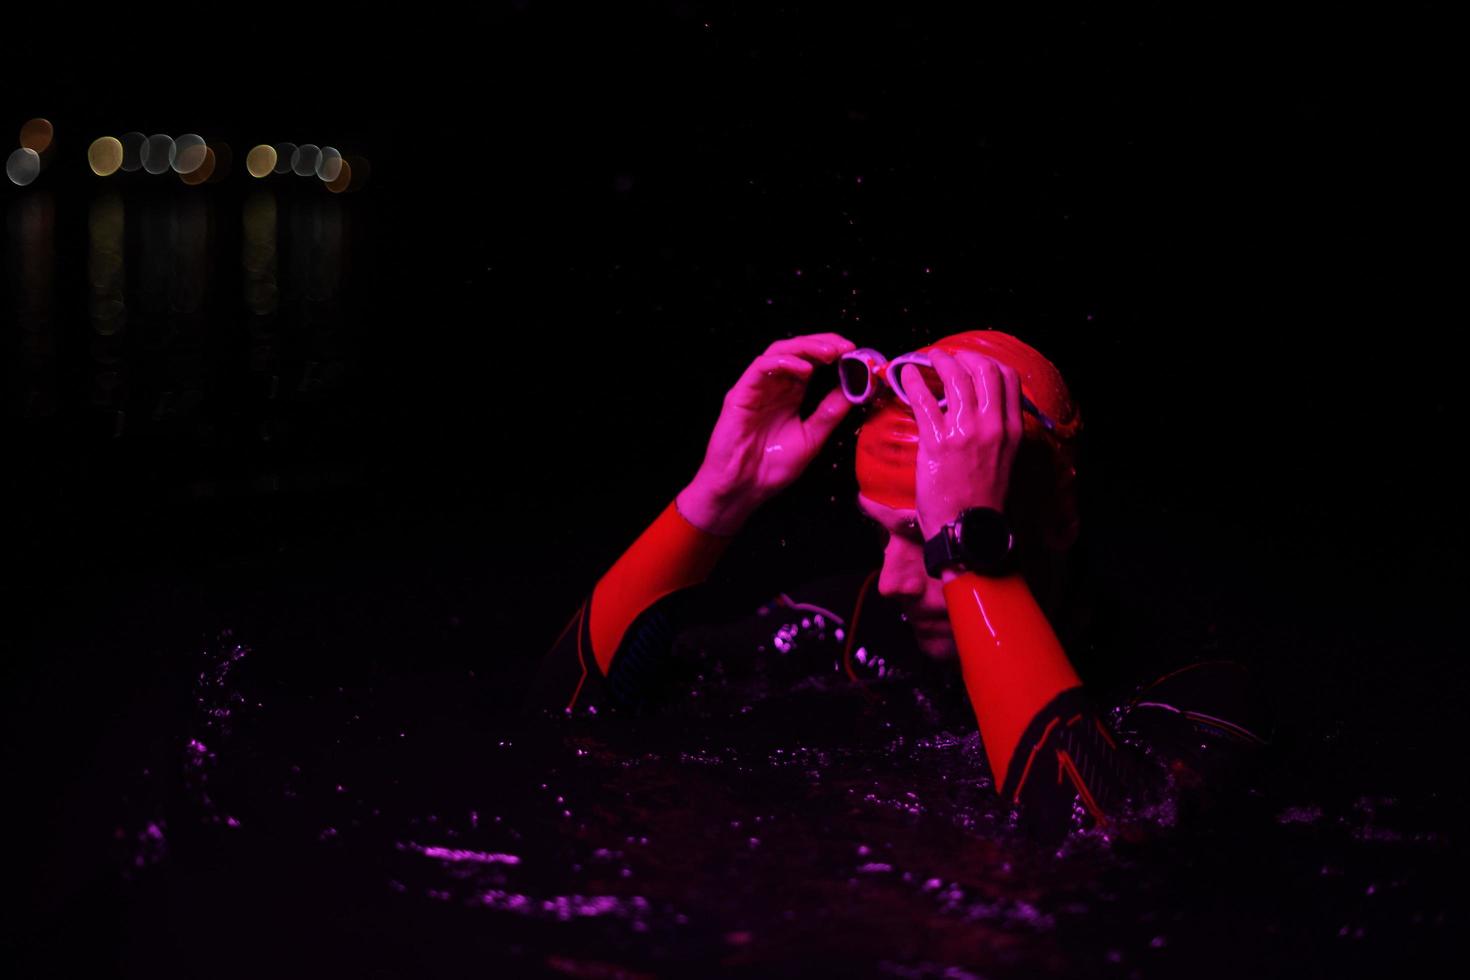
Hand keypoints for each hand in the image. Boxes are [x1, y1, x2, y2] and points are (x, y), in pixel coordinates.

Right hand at [678, 333, 855, 534]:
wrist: (744, 488)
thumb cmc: (772, 467)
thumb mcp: (812, 437)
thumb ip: (830, 412)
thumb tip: (854, 389)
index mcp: (790, 395)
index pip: (811, 361)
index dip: (832, 352)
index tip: (855, 353)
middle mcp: (773, 386)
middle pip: (797, 350)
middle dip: (822, 343)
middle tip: (845, 347)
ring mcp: (756, 387)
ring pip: (779, 351)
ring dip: (806, 347)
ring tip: (830, 352)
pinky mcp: (740, 393)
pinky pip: (760, 367)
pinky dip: (784, 362)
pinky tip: (805, 370)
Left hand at [902, 350, 1023, 539]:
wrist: (968, 529)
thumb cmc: (983, 500)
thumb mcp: (1005, 461)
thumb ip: (999, 434)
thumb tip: (983, 412)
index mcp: (1012, 429)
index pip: (1008, 378)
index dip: (987, 362)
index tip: (971, 362)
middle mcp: (992, 426)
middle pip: (983, 370)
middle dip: (962, 356)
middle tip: (946, 356)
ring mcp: (965, 432)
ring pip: (954, 378)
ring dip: (938, 362)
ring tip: (927, 359)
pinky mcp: (937, 442)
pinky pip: (923, 400)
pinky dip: (913, 382)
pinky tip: (906, 376)